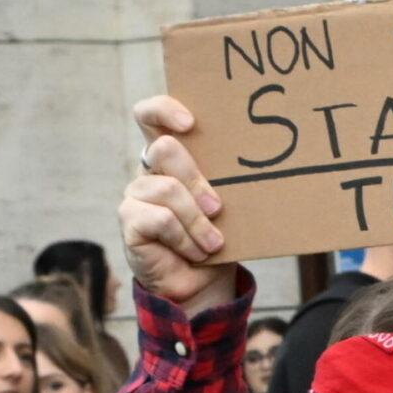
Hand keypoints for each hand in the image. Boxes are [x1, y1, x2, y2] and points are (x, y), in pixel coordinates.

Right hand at [121, 95, 235, 313]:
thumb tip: (263, 164)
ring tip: (213, 243)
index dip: (164, 109)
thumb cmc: (216, 236)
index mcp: (170, 158)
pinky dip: (185, 239)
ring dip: (198, 221)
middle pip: (165, 149)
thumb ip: (227, 180)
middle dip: (197, 180)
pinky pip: (161, 220)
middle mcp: (148, 170)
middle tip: (218, 209)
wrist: (201, 283)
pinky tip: (195, 252)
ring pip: (168, 189)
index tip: (190, 123)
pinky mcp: (129, 221)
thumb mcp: (227, 204)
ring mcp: (135, 194)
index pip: (150, 116)